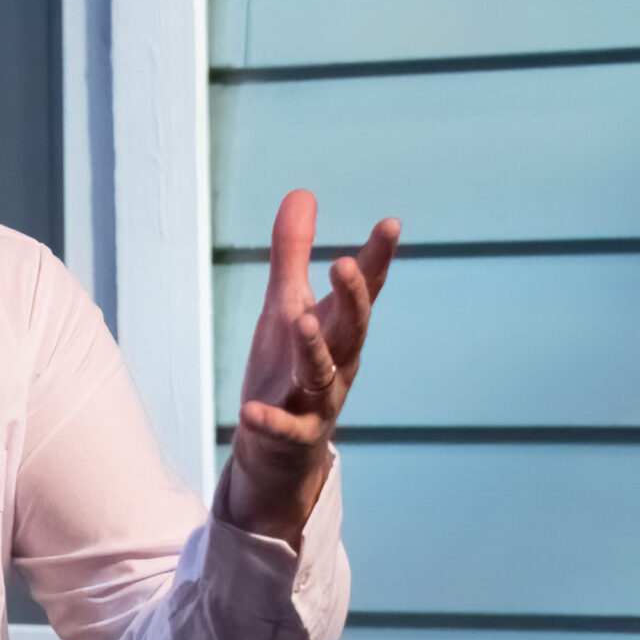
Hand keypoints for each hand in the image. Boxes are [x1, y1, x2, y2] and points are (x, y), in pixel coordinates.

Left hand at [222, 190, 398, 544]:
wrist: (280, 447)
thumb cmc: (288, 366)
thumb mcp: (286, 305)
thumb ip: (292, 253)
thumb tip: (302, 192)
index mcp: (338, 328)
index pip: (364, 290)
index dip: (378, 258)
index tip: (391, 224)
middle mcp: (337, 361)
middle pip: (352, 328)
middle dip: (352, 298)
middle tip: (345, 264)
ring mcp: (317, 400)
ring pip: (321, 373)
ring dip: (313, 349)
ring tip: (298, 322)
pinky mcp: (293, 436)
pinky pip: (284, 429)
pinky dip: (268, 421)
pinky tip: (248, 411)